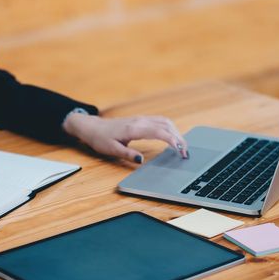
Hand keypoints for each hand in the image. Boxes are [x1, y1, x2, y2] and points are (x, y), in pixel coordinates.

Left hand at [63, 113, 187, 162]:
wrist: (92, 126)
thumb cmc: (100, 138)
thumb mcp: (111, 150)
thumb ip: (127, 154)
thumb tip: (141, 160)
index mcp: (134, 128)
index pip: (159, 132)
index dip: (172, 140)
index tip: (180, 150)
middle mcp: (140, 121)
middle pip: (166, 125)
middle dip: (179, 138)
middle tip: (186, 153)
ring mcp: (141, 119)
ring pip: (165, 122)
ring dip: (176, 132)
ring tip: (183, 147)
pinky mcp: (141, 120)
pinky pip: (160, 121)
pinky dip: (170, 129)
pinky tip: (173, 137)